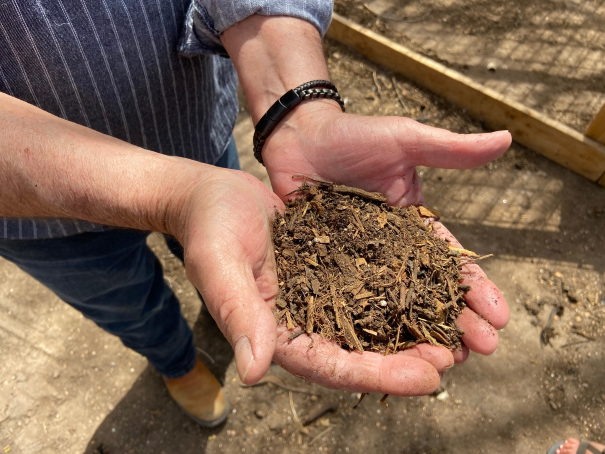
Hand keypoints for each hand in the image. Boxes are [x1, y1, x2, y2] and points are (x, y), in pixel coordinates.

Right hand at [179, 169, 457, 394]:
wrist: (213, 194)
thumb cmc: (208, 225)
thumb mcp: (219, 262)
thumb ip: (238, 312)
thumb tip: (254, 372)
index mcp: (276, 332)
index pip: (332, 367)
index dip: (380, 375)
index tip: (428, 378)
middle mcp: (303, 321)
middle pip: (361, 353)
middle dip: (409, 360)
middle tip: (456, 356)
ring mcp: (319, 296)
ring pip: (372, 324)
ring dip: (414, 330)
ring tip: (460, 331)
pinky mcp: (330, 268)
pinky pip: (371, 287)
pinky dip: (402, 292)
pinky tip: (433, 288)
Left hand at [260, 102, 510, 377]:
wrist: (300, 136)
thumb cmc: (353, 134)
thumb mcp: (405, 140)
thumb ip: (450, 149)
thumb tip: (507, 139)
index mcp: (415, 224)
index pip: (451, 261)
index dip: (476, 290)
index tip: (500, 319)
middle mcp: (391, 249)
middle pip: (427, 291)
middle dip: (456, 321)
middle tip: (479, 352)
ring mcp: (358, 260)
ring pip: (390, 303)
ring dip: (415, 332)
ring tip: (439, 363)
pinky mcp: (325, 265)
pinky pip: (346, 298)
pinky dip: (363, 324)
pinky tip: (378, 352)